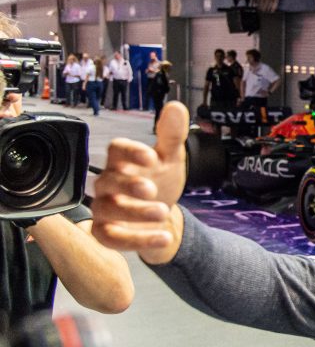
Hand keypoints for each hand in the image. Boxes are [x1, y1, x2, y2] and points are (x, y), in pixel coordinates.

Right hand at [92, 101, 188, 258]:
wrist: (164, 218)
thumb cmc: (161, 183)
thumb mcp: (171, 159)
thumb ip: (172, 136)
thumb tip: (177, 107)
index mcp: (123, 161)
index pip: (117, 149)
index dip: (131, 152)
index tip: (151, 157)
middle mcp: (109, 184)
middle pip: (108, 180)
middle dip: (129, 185)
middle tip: (153, 190)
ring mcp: (105, 209)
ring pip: (108, 209)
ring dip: (135, 213)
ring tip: (163, 212)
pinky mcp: (106, 233)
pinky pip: (112, 237)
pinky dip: (137, 239)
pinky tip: (164, 236)